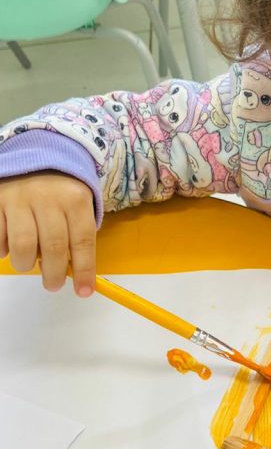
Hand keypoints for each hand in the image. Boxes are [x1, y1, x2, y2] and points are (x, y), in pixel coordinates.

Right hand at [0, 173, 95, 295]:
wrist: (34, 157)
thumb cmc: (60, 192)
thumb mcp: (77, 206)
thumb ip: (76, 235)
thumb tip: (74, 273)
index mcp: (75, 200)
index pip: (83, 241)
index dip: (85, 270)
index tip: (84, 292)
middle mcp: (49, 198)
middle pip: (53, 247)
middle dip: (54, 274)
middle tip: (53, 284)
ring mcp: (20, 199)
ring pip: (23, 246)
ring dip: (26, 264)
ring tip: (29, 264)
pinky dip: (3, 250)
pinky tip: (9, 248)